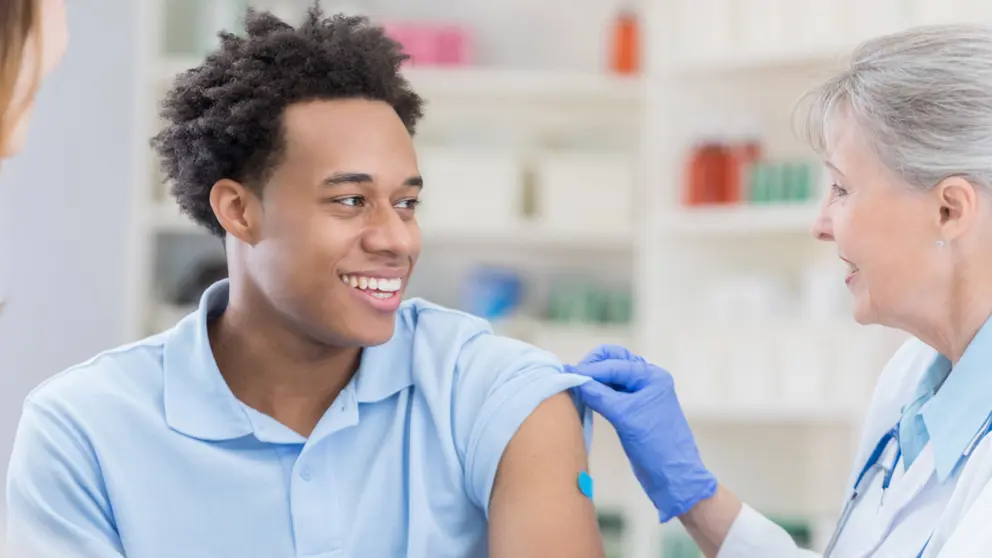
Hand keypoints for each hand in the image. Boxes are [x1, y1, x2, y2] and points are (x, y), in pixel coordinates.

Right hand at [566, 345, 717, 521]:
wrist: (672, 476)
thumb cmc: (655, 445)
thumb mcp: (625, 417)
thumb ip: (599, 396)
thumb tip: (575, 380)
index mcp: (652, 377)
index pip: (615, 365)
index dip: (590, 368)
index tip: (566, 373)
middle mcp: (647, 380)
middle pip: (614, 361)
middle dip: (593, 366)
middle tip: (573, 378)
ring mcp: (640, 394)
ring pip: (612, 376)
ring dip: (594, 378)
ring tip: (574, 386)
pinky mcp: (632, 409)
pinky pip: (611, 392)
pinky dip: (597, 391)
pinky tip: (584, 397)